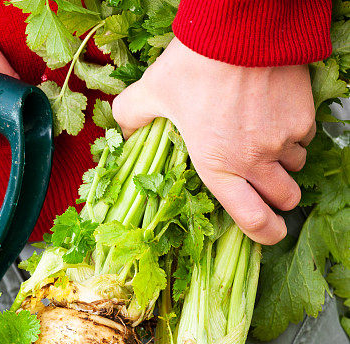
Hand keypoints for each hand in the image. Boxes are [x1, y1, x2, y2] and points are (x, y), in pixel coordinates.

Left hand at [113, 39, 315, 243]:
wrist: (242, 26)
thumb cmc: (196, 61)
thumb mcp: (154, 90)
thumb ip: (133, 116)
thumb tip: (122, 132)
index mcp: (217, 166)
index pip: (252, 220)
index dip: (266, 234)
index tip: (271, 233)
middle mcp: (254, 161)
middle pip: (284, 199)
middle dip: (280, 198)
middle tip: (270, 187)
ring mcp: (283, 140)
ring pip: (295, 166)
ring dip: (285, 162)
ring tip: (265, 140)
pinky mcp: (303, 117)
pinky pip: (305, 136)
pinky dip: (294, 131)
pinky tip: (275, 113)